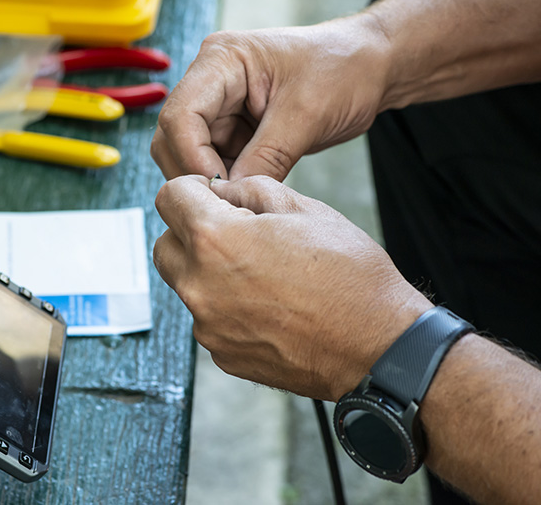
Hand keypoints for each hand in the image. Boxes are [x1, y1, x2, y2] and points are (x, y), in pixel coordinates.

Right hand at [151, 16, 389, 180]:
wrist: (371, 68)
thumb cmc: (344, 68)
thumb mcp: (307, 114)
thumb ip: (266, 157)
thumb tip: (232, 197)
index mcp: (221, 60)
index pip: (180, 115)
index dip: (192, 158)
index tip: (219, 190)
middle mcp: (211, 81)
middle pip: (174, 137)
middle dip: (195, 173)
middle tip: (226, 203)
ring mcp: (220, 107)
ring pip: (189, 155)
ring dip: (211, 182)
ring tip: (241, 202)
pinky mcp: (233, 129)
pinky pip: (215, 163)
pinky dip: (227, 183)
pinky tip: (247, 195)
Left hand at [153, 175, 431, 399]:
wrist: (378, 346)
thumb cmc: (349, 278)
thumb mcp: (303, 208)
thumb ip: (248, 190)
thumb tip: (221, 192)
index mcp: (215, 240)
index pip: (168, 198)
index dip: (192, 189)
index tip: (211, 195)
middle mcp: (200, 286)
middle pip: (166, 244)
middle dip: (190, 231)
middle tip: (232, 231)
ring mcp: (208, 326)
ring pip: (185, 284)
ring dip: (206, 270)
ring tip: (257, 270)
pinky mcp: (221, 354)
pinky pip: (208, 318)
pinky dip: (225, 306)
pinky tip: (267, 303)